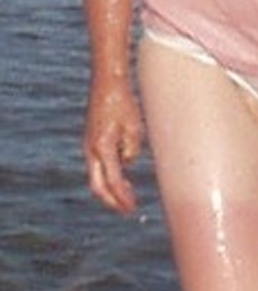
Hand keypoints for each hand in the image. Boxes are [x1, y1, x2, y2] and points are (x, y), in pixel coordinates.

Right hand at [84, 76, 143, 213]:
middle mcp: (91, 149)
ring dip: (111, 188)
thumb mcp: (134, 127)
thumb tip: (127, 163)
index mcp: (102, 148)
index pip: (112, 181)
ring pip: (96, 176)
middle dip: (111, 201)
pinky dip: (108, 175)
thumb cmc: (123, 102)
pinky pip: (98, 165)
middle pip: (97, 186)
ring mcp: (89, 145)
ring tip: (129, 194)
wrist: (107, 81)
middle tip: (127, 209)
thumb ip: (131, 150)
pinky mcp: (91, 140)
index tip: (133, 208)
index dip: (122, 198)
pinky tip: (123, 174)